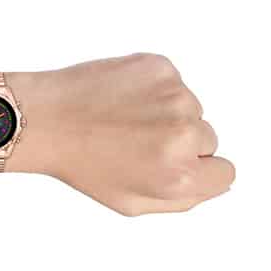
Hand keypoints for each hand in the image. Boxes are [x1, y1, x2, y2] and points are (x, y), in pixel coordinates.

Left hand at [9, 53, 234, 215]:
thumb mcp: (131, 203)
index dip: (198, 169)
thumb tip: (218, 180)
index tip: (172, 162)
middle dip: (181, 142)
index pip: (225, 173)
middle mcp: (184, 133)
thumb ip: (184, 199)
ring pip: (190, 108)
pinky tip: (122, 98)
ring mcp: (174, 95)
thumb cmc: (82, 164)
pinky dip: (154, 89)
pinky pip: (173, 83)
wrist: (45, 118)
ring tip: (124, 119)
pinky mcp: (160, 66)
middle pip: (208, 138)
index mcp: (179, 176)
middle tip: (137, 142)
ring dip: (166, 113)